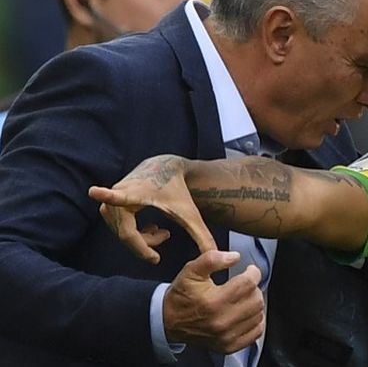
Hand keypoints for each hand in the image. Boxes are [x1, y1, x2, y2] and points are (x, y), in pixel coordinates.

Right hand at [89, 154, 215, 262]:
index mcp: (139, 192)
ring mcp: (112, 198)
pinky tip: (151, 230)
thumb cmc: (177, 190)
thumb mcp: (191, 214)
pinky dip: (135, 234)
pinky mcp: (110, 201)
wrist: (164, 168)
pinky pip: (119, 227)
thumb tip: (216, 256)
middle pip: (127, 234)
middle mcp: (121, 193)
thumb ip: (203, 236)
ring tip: (162, 234)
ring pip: (123, 233)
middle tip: (164, 245)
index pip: (121, 196)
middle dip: (146, 245)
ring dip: (142, 240)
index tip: (94, 191)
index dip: (107, 195)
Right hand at [165, 250, 264, 352]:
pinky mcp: (229, 345)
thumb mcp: (191, 270)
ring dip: (254, 303)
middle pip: (256, 299)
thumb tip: (234, 256)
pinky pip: (256, 332)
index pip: (248, 284)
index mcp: (214, 301)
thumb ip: (212, 258)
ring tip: (244, 298)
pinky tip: (246, 313)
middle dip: (253, 287)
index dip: (253, 273)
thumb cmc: (182, 295)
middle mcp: (222, 320)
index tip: (250, 271)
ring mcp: (227, 335)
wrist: (169, 321)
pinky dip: (255, 321)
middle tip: (245, 284)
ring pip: (258, 314)